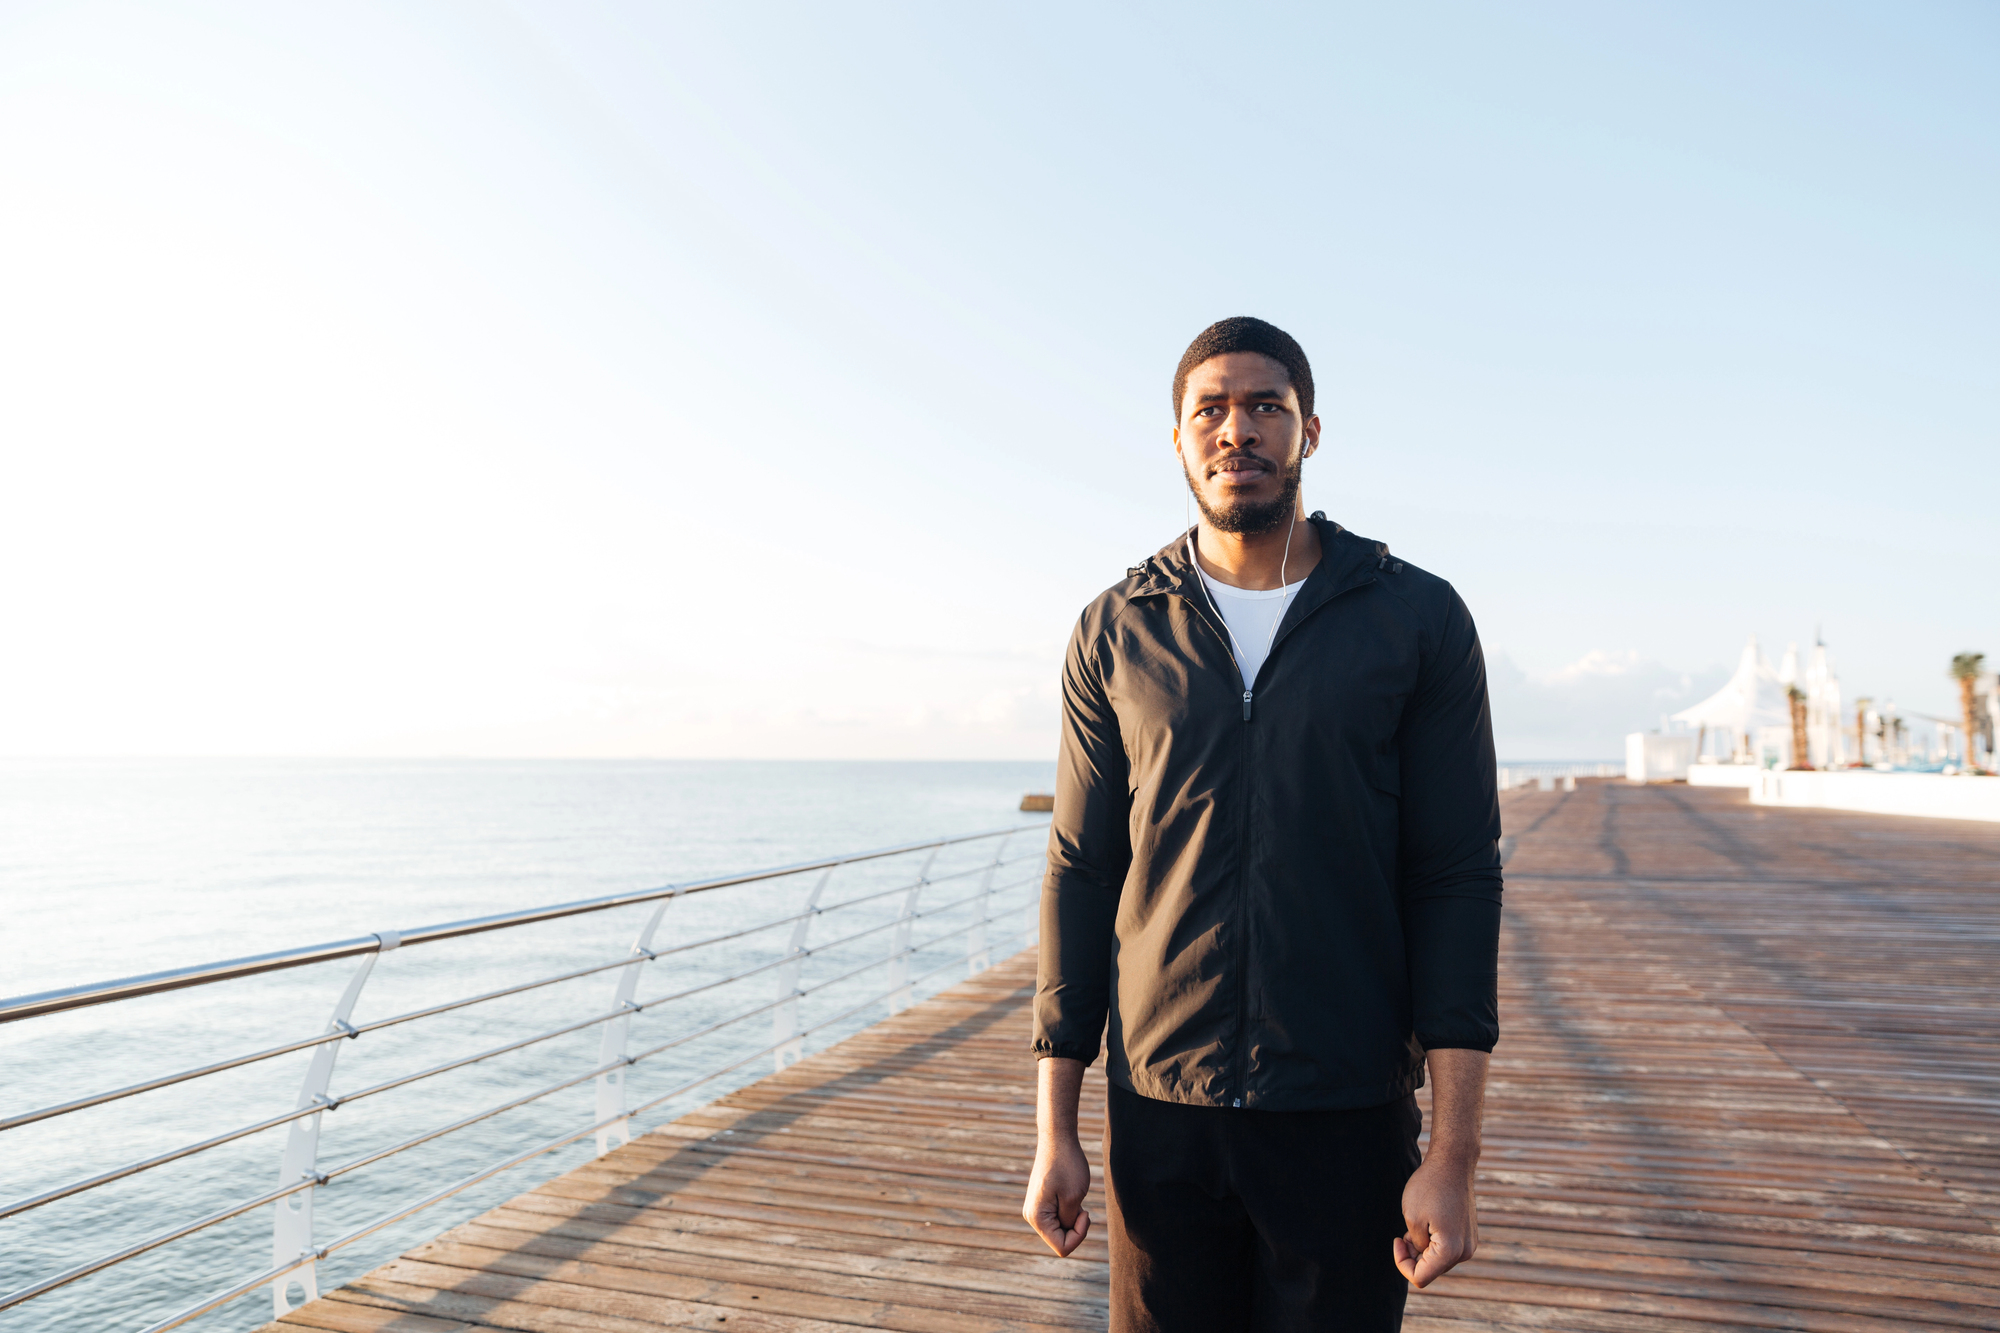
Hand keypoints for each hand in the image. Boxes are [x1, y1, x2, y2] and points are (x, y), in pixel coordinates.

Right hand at [1022, 1132, 1091, 1256]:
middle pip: (1060, 1240)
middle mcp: (1031, 1217)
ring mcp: (1035, 1209)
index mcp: (1037, 1218)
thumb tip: (1064, 1231)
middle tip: (1081, 1205)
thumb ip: (1069, 1222)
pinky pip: (1058, 1219)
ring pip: (1060, 1230)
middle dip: (1075, 1227)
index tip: (1085, 1213)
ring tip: (1074, 1197)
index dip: (1079, 1235)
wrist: (1057, 1139)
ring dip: (1072, 1218)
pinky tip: (1070, 1194)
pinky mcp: (1041, 1202)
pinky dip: (1069, 1212)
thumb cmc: (1068, 1165)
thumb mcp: (1074, 1198)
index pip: (1062, 1248)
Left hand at [1393, 1151, 1476, 1287]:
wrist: (1453, 1164)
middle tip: (1404, 1231)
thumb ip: (1415, 1246)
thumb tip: (1423, 1256)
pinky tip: (1429, 1222)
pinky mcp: (1469, 1236)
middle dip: (1413, 1255)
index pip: (1420, 1278)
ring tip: (1417, 1223)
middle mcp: (1464, 1252)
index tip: (1397, 1240)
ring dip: (1423, 1248)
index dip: (1402, 1264)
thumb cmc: (1429, 1187)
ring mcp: (1469, 1244)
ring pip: (1438, 1260)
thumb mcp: (1411, 1218)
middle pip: (1430, 1270)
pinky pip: (1447, 1250)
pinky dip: (1434, 1242)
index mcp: (1450, 1251)